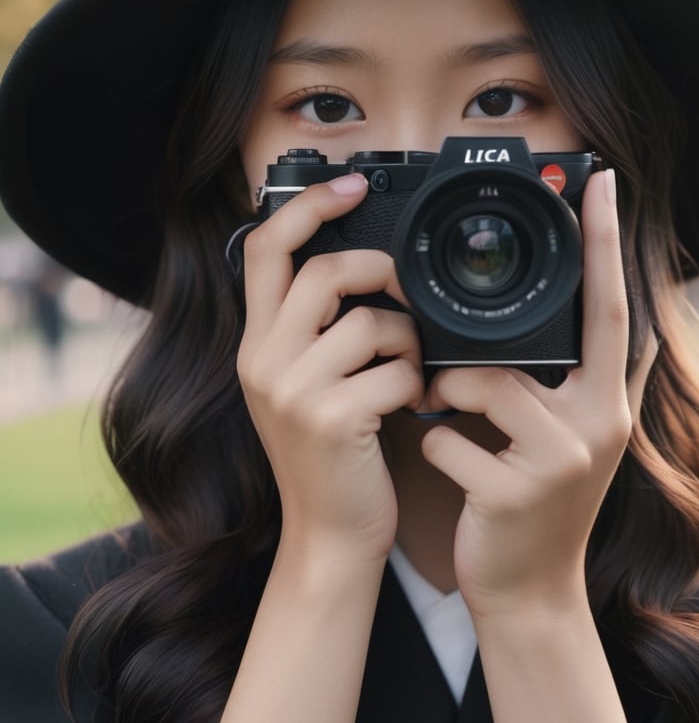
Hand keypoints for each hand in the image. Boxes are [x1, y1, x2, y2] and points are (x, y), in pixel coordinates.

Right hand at [237, 173, 423, 563]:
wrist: (331, 537)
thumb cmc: (333, 457)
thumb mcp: (304, 386)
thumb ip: (316, 330)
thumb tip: (364, 269)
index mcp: (257, 345)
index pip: (263, 249)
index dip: (306, 206)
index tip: (349, 185)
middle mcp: (262, 362)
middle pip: (324, 272)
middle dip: (379, 274)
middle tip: (404, 296)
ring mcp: (292, 392)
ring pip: (370, 321)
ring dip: (408, 341)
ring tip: (410, 370)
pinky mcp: (331, 420)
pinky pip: (396, 369)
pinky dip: (418, 383)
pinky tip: (412, 404)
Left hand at [419, 169, 657, 617]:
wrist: (528, 594)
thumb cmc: (534, 502)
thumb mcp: (572, 437)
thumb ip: (583, 377)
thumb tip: (617, 321)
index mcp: (606, 399)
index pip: (611, 305)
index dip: (606, 242)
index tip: (602, 182)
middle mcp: (597, 422)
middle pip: (524, 345)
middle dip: (473, 359)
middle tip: (449, 381)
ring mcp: (560, 458)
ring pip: (474, 384)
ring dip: (445, 402)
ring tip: (453, 432)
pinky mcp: (516, 490)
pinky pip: (445, 437)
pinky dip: (432, 447)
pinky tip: (452, 471)